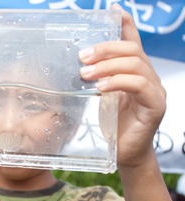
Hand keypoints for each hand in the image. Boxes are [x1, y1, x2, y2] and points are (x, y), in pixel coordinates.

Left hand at [79, 3, 165, 169]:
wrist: (124, 151)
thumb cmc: (113, 123)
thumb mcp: (103, 93)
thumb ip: (100, 76)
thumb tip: (81, 61)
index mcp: (136, 71)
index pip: (133, 41)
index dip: (125, 23)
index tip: (112, 11)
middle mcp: (148, 76)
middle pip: (132, 50)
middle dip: (106, 48)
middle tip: (83, 57)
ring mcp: (155, 90)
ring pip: (136, 64)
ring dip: (107, 66)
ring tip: (86, 74)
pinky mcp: (155, 105)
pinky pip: (139, 85)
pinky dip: (117, 82)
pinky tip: (101, 87)